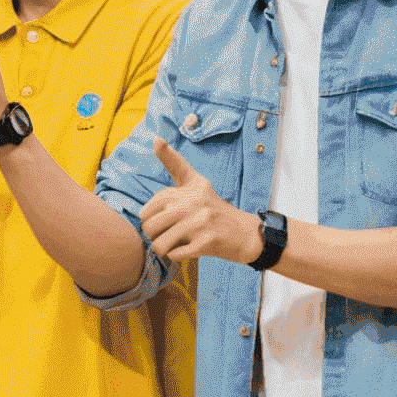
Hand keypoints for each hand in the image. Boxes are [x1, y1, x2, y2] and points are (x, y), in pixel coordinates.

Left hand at [141, 135, 263, 265]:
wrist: (247, 235)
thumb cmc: (214, 210)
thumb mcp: (197, 183)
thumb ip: (175, 164)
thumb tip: (156, 139)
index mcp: (191, 187)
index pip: (152, 204)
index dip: (149, 216)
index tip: (163, 217)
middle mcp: (194, 201)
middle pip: (150, 226)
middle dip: (154, 235)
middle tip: (167, 235)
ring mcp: (201, 222)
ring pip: (160, 243)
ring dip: (163, 248)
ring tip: (174, 244)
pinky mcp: (207, 241)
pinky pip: (174, 255)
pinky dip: (176, 257)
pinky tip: (188, 249)